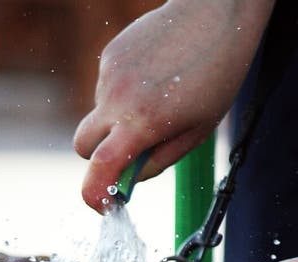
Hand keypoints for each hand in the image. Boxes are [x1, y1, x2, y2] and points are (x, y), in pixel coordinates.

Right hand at [74, 0, 272, 210]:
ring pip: (99, 116)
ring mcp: (109, 74)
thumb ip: (157, 161)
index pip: (100, 168)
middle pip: (83, 147)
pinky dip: (123, 97)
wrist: (214, 13)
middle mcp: (118, 98)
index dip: (94, 195)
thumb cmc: (215, 78)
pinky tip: (153, 80)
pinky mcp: (109, 55)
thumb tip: (127, 181)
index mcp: (143, 123)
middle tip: (129, 155)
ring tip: (158, 102)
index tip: (102, 205)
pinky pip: (107, 90)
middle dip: (97, 159)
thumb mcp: (194, 134)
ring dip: (118, 122)